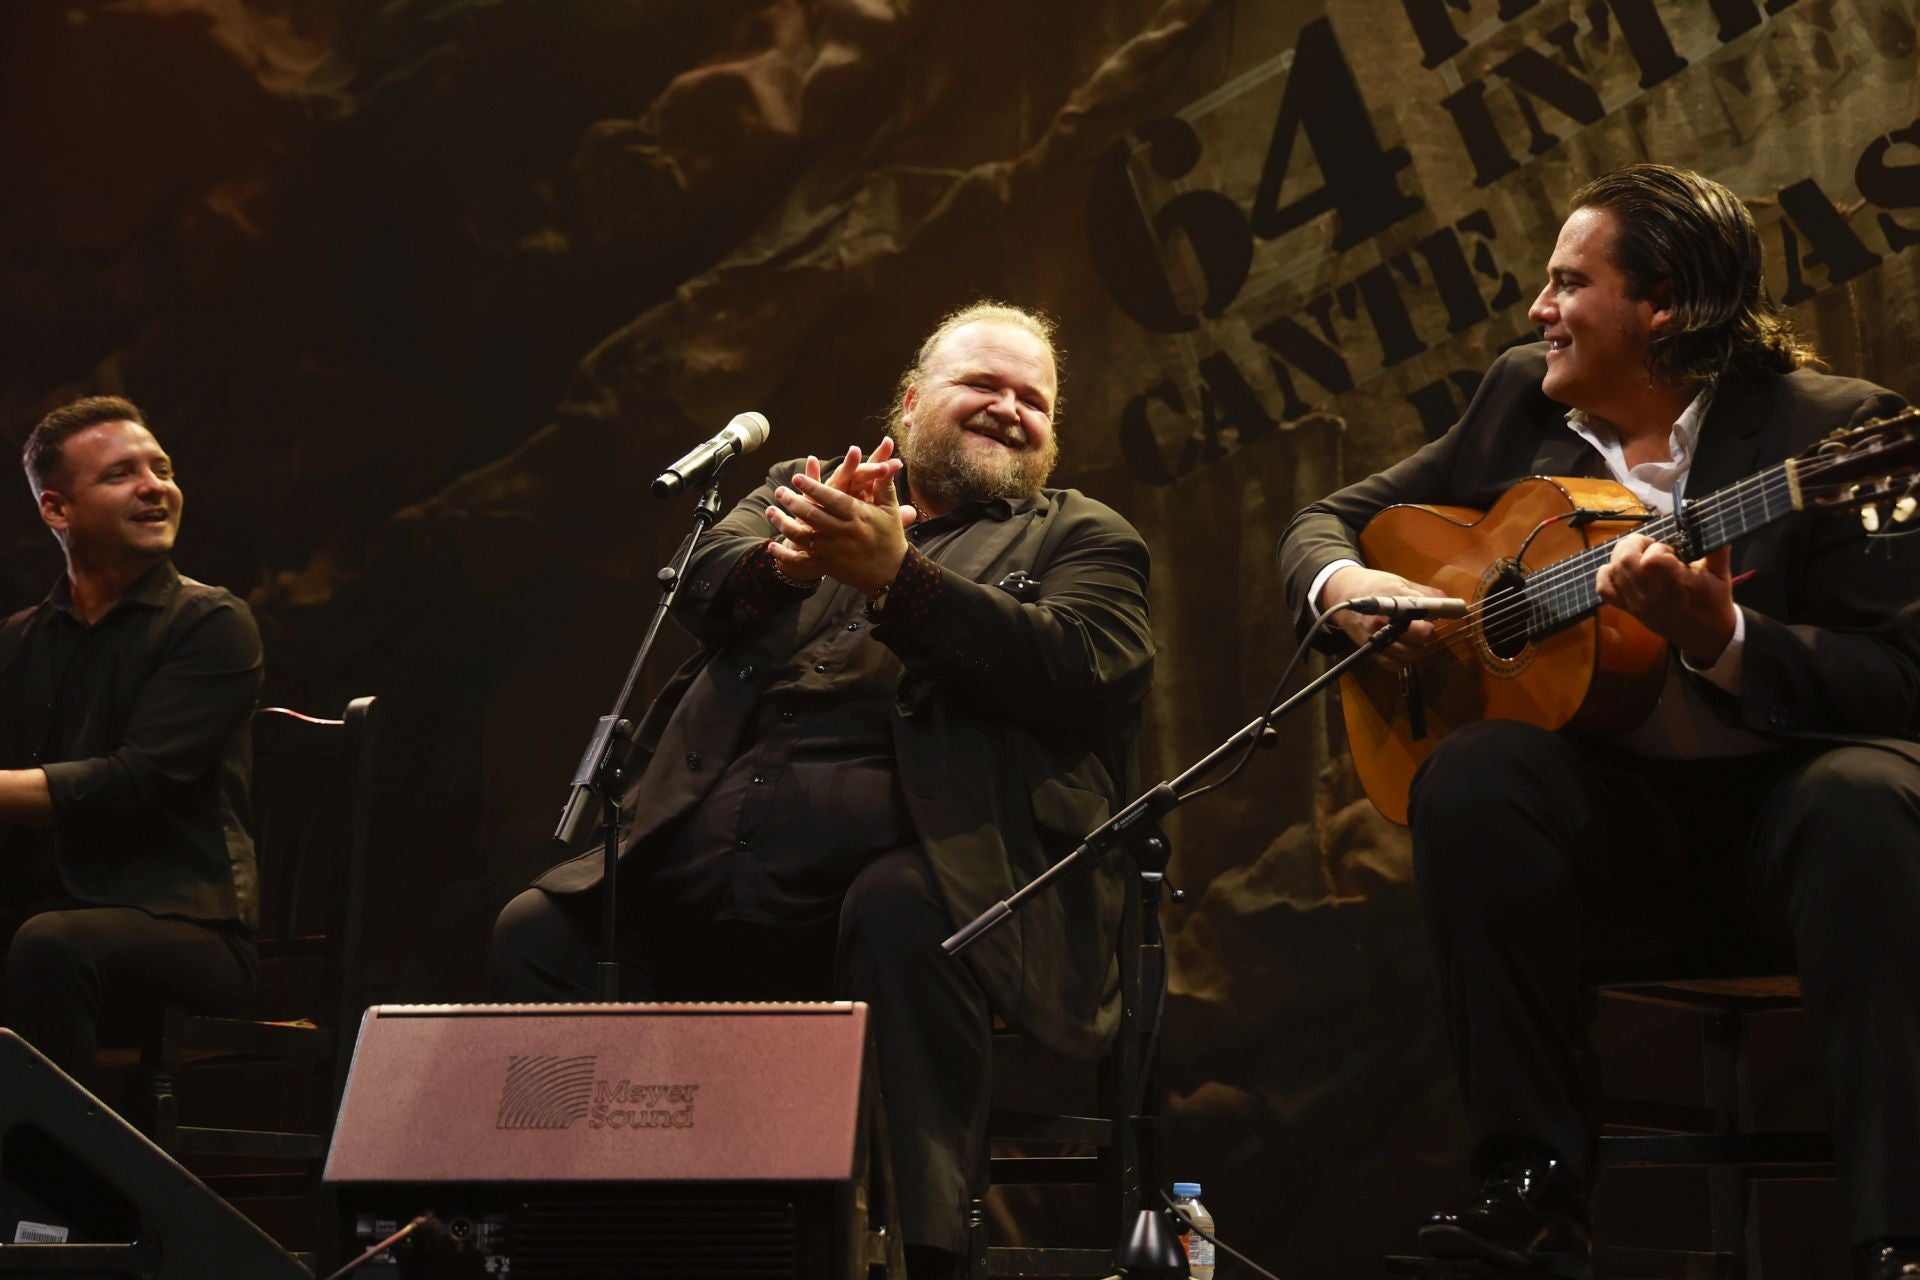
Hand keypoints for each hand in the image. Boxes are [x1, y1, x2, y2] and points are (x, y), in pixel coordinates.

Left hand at [768, 464, 909, 596]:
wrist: (891, 573)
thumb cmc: (890, 537)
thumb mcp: (890, 510)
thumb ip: (884, 485)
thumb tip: (889, 463)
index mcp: (858, 516)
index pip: (831, 499)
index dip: (813, 488)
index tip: (797, 478)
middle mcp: (844, 533)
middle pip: (813, 515)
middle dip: (793, 502)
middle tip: (780, 491)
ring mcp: (833, 551)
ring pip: (803, 536)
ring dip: (783, 523)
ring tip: (770, 511)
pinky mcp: (827, 566)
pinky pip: (802, 561)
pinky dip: (785, 556)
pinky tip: (772, 547)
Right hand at [1318, 565, 1440, 666]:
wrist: (1342, 593)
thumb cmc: (1374, 585)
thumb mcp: (1400, 582)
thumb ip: (1426, 593)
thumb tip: (1451, 603)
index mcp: (1395, 601)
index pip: (1425, 615)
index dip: (1435, 618)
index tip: (1438, 616)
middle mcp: (1385, 621)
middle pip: (1421, 636)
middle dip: (1427, 632)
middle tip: (1422, 627)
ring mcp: (1377, 638)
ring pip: (1411, 654)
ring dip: (1417, 648)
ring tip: (1412, 639)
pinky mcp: (1370, 650)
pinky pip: (1394, 665)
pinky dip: (1403, 661)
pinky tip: (1402, 650)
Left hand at [1594, 535, 1736, 665]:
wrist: (1705, 634)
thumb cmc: (1713, 601)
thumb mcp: (1721, 574)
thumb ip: (1717, 548)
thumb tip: (1712, 524)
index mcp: (1677, 586)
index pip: (1651, 560)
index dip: (1658, 548)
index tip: (1670, 551)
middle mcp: (1652, 596)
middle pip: (1625, 561)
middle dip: (1635, 544)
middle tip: (1650, 546)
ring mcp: (1637, 603)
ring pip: (1613, 571)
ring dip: (1623, 555)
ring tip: (1640, 556)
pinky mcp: (1628, 609)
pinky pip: (1604, 589)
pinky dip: (1607, 574)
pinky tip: (1622, 569)